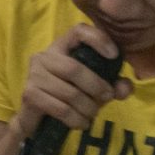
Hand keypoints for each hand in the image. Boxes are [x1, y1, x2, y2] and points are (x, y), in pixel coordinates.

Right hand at [14, 22, 132, 139]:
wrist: (38, 118)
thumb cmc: (69, 96)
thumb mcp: (95, 89)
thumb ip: (113, 86)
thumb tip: (124, 88)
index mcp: (62, 47)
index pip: (78, 31)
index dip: (97, 39)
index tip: (114, 55)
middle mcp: (44, 57)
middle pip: (74, 68)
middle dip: (96, 87)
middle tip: (107, 98)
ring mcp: (34, 75)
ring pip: (69, 93)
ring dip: (88, 108)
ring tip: (92, 113)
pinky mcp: (30, 95)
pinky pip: (61, 109)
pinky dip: (76, 119)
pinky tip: (81, 123)